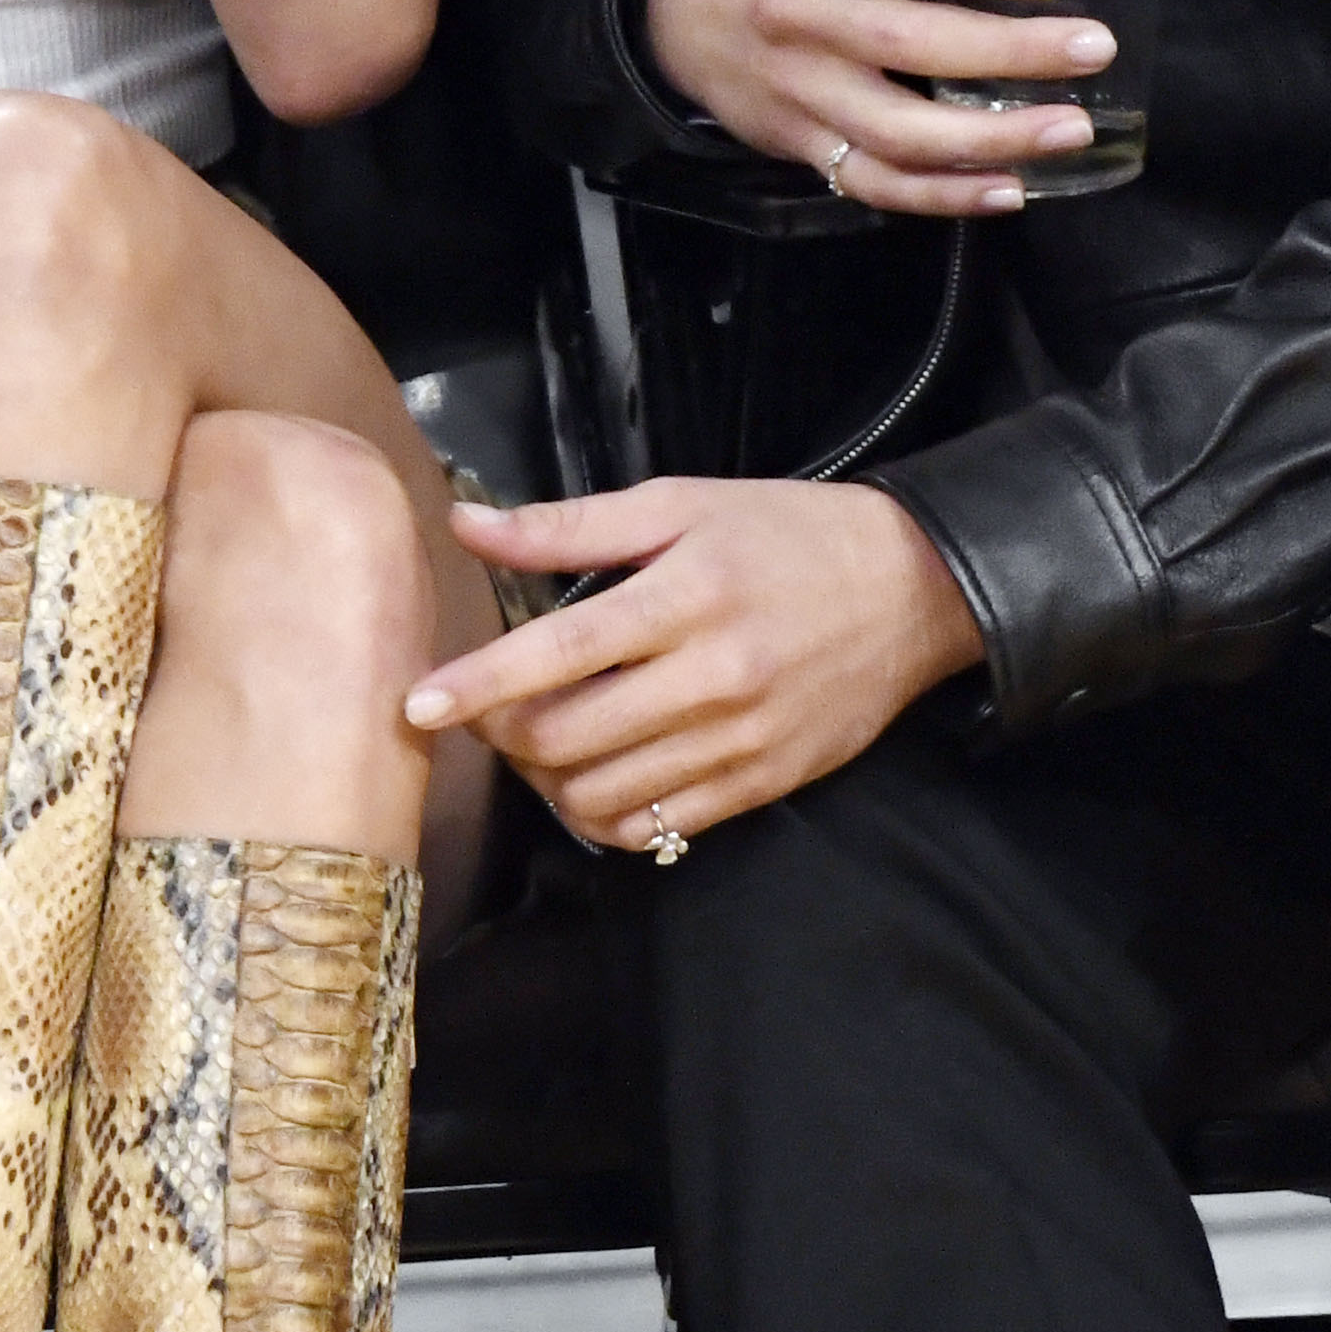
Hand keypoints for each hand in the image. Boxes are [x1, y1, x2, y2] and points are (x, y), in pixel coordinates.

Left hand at [406, 477, 980, 853]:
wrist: (913, 589)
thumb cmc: (785, 535)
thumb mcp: (680, 504)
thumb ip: (569, 526)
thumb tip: (467, 525)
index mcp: (684, 596)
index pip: (558, 653)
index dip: (479, 684)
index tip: (417, 702)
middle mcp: (712, 676)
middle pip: (567, 736)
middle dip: (504, 734)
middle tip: (485, 711)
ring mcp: (739, 740)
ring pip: (603, 793)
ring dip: (547, 781)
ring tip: (539, 744)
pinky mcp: (761, 784)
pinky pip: (656, 827)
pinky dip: (605, 816)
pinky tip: (593, 780)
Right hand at [643, 0, 1120, 212]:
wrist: (675, 1)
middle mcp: (795, 16)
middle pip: (904, 43)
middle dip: (1006, 51)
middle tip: (1092, 47)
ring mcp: (797, 90)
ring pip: (896, 130)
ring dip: (991, 138)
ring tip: (1072, 130)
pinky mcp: (799, 144)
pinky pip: (874, 181)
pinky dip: (944, 195)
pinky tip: (1010, 189)